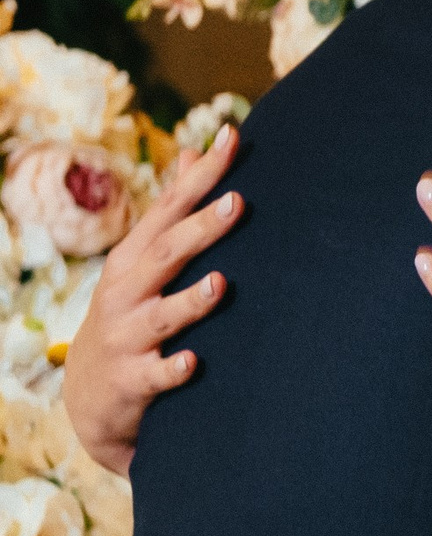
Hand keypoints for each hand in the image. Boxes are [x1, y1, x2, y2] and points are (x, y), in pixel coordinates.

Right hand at [62, 124, 244, 473]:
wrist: (90, 395)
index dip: (200, 176)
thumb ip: (171, 211)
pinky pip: (155, 375)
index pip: (169, 209)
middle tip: (237, 202)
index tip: (233, 139)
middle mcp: (126, 292)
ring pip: (161, 316)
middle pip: (164, 254)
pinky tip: (193, 362)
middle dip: (200, 229)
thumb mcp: (141, 261)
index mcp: (133, 259)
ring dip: (190, 301)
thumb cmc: (129, 313)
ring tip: (220, 284)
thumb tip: (196, 153)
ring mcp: (127, 337)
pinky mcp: (132, 381)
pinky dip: (173, 368)